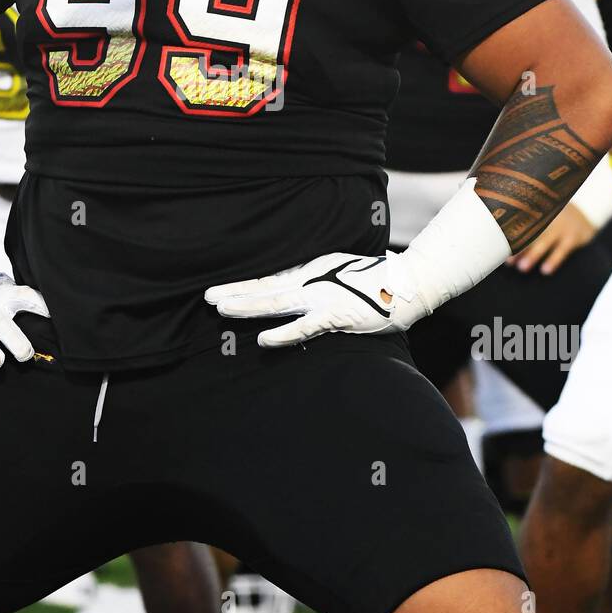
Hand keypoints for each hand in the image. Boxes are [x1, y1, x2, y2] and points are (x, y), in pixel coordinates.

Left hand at [205, 250, 428, 347]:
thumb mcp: (334, 273)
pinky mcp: (335, 316)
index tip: (215, 291)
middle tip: (207, 298)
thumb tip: (289, 291)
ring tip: (223, 309)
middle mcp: (309, 285)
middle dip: (235, 294)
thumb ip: (311, 283)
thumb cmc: (370, 280)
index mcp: (307, 275)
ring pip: (277, 304)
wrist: (405, 285)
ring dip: (249, 307)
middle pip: (264, 290)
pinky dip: (283, 334)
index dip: (240, 287)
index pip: (266, 282)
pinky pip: (305, 328)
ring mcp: (320, 300)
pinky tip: (264, 339)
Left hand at [507, 202, 595, 275]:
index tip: (498, 248)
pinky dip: (554, 260)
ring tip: (522, 268)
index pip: (520, 222)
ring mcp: (561, 226)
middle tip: (507, 261)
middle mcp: (548, 216)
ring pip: (544, 242)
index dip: (509, 235)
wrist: (588, 212)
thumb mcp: (542, 213)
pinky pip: (563, 249)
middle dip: (518, 247)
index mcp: (537, 210)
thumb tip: (501, 245)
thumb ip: (525, 223)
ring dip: (533, 255)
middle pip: (530, 232)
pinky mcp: (574, 236)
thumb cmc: (554, 218)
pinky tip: (545, 270)